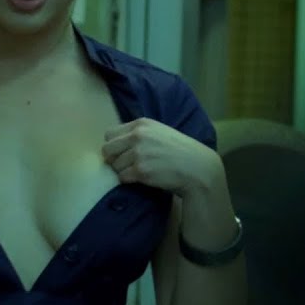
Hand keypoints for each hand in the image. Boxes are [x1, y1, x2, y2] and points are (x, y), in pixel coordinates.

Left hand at [101, 118, 222, 197]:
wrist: (197, 168)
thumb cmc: (180, 151)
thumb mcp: (160, 132)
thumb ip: (140, 133)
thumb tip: (117, 144)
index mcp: (142, 124)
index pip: (110, 133)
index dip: (115, 145)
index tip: (123, 152)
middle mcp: (138, 135)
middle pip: (107, 149)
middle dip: (114, 159)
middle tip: (126, 165)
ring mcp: (138, 153)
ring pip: (114, 165)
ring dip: (123, 171)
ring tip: (139, 172)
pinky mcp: (141, 170)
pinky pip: (121, 177)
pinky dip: (129, 180)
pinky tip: (142, 179)